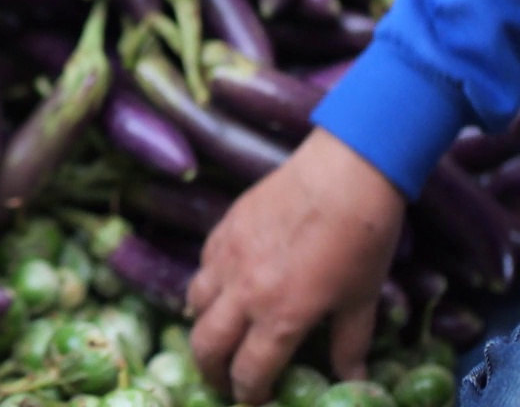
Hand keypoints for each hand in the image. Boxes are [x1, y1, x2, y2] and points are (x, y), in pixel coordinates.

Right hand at [185, 128, 406, 404]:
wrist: (344, 172)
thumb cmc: (362, 238)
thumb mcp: (363, 299)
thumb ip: (351, 344)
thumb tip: (353, 380)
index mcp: (281, 316)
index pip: (248, 371)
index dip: (248, 395)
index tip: (253, 401)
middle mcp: (244, 292)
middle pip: (206, 345)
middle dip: (211, 370)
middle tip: (224, 378)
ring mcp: (227, 257)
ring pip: (194, 305)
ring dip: (203, 327)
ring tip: (218, 333)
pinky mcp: (222, 229)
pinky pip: (202, 267)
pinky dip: (207, 286)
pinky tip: (223, 287)